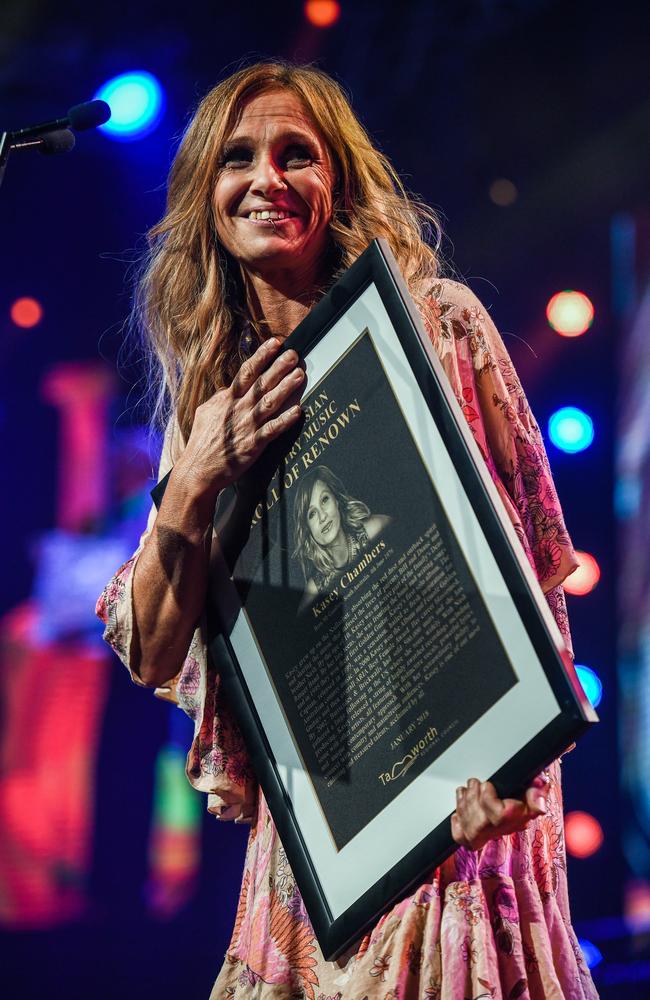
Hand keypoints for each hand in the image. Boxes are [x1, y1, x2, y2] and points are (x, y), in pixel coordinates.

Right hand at [177, 337, 304, 497]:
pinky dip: (286, 420)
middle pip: (261, 384)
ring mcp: (246, 427)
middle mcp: (238, 410)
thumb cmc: (201, 442)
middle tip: (294, 354)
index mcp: (226, 400)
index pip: (246, 372)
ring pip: (269, 403)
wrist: (198, 470)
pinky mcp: (253, 445)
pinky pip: (272, 430)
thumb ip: (219, 399)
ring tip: (300, 375)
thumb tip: (228, 388)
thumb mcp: (205, 413)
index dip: (261, 356)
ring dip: (286, 388)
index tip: (275, 343)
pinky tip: (299, 411)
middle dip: (279, 367)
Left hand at [451, 773, 549, 850]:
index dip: (487, 799)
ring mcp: (489, 834)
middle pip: (481, 825)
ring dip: (464, 806)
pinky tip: (460, 808)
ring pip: (470, 831)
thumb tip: (539, 801)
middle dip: (472, 800)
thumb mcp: (534, 785)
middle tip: (474, 783)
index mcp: (519, 816)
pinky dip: (457, 822)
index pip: (501, 816)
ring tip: (467, 790)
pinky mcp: (475, 835)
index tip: (486, 784)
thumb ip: (537, 791)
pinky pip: (461, 837)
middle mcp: (504, 829)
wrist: (518, 798)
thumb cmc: (523, 791)